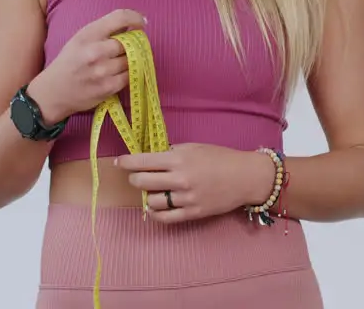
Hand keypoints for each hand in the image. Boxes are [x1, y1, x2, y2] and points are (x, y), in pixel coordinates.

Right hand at [27, 9, 146, 122]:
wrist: (54, 91)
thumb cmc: (69, 62)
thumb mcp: (80, 39)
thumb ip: (103, 32)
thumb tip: (131, 26)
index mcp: (87, 34)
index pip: (119, 18)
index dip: (135, 17)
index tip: (141, 23)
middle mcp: (95, 51)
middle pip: (129, 41)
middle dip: (134, 44)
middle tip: (132, 46)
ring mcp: (102, 71)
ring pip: (132, 60)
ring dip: (132, 60)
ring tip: (123, 61)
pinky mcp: (108, 88)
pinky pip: (129, 76)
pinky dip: (128, 74)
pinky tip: (120, 73)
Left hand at [115, 143, 276, 223]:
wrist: (245, 177)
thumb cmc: (220, 157)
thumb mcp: (193, 147)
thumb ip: (171, 152)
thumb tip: (150, 157)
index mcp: (178, 158)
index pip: (142, 161)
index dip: (126, 162)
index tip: (119, 162)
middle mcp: (179, 179)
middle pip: (141, 181)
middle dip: (134, 178)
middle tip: (136, 176)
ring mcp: (185, 198)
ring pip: (151, 201)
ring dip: (146, 195)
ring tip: (152, 190)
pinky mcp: (192, 213)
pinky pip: (165, 217)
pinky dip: (155, 213)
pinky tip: (155, 206)